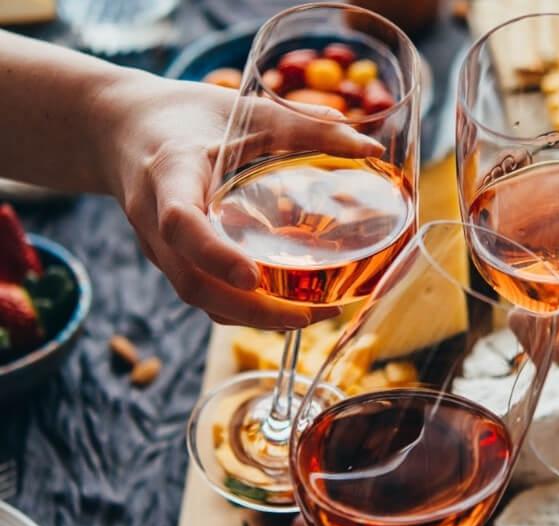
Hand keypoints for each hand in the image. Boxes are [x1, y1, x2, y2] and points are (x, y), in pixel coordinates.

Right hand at [93, 72, 382, 328]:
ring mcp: (157, 246)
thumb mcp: (244, 110)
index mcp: (169, 173)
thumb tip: (369, 149)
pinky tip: (286, 306)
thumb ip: (304, 127)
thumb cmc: (188, 116)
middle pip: (192, 282)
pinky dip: (241, 308)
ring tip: (313, 314)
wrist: (122, 127)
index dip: (215, 255)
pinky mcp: (169, 259)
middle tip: (313, 313)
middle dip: (252, 310)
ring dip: (252, 317)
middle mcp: (154, 218)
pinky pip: (201, 294)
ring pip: (197, 296)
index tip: (254, 277)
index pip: (181, 223)